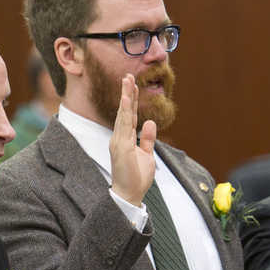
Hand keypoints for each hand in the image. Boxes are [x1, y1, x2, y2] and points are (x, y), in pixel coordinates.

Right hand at [109, 74, 156, 205]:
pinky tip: (127, 99)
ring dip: (125, 97)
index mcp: (124, 139)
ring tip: (127, 81)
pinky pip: (124, 125)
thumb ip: (147, 139)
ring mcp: (118, 141)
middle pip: (123, 111)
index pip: (128, 116)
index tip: (133, 85)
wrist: (130, 194)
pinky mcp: (121, 147)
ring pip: (122, 114)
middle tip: (128, 75)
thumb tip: (150, 122)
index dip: (131, 100)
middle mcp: (119, 138)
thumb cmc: (137, 178)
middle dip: (126, 93)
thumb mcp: (147, 155)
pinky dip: (125, 111)